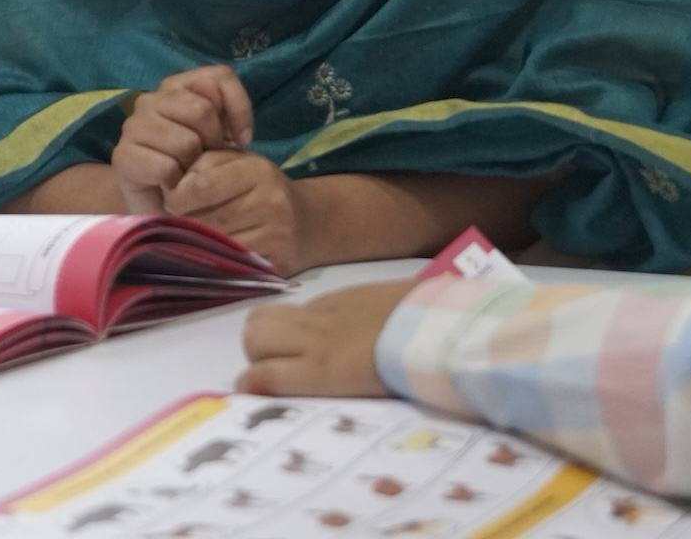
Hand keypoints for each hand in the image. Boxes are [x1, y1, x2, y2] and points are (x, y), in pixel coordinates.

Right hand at [113, 65, 254, 213]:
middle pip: (202, 110)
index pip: (218, 76)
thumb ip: (229, 118)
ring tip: (188, 175)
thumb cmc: (194, 168)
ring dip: (194, 167)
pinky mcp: (122, 156)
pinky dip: (176, 185)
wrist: (160, 207)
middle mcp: (151, 99)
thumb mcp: (220, 139)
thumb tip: (239, 135)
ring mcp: (133, 126)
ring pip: (186, 142)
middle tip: (207, 161)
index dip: (238, 108)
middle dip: (214, 143)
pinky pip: (166, 168)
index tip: (241, 139)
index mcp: (176, 87)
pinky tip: (172, 189)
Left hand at [164, 149, 316, 272]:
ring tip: (195, 234)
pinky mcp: (276, 265)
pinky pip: (231, 266)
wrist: (308, 221)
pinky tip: (213, 251)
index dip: (178, 195)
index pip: (201, 187)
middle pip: (206, 219)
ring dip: (197, 242)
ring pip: (216, 246)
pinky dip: (216, 260)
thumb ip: (203, 164)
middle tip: (179, 219)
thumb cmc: (259, 187)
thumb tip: (172, 187)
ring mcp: (276, 237)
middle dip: (183, 221)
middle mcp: (271, 203)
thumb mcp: (236, 162)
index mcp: (257, 172)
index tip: (172, 198)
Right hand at [236, 280, 417, 397]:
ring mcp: (325, 312)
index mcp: (322, 371)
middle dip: (256, 354)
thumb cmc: (414, 373)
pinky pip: (304, 305)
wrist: (442, 325)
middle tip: (277, 368)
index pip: (262, 376)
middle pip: (254, 336)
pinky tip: (329, 330)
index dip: (249, 386)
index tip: (253, 394)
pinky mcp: (341, 294)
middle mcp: (314, 340)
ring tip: (291, 347)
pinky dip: (303, 320)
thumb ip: (333, 390)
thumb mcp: (371, 396)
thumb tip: (315, 391)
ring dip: (269, 332)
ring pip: (268, 314)